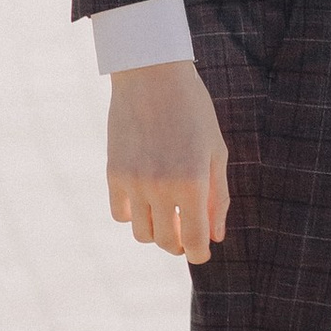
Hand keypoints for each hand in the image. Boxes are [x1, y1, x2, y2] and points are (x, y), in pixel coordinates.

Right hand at [107, 60, 229, 266]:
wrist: (152, 77)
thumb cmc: (194, 111)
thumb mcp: (216, 151)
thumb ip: (217, 197)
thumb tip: (214, 236)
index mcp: (192, 183)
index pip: (194, 240)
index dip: (199, 253)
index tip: (201, 253)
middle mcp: (160, 188)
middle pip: (165, 242)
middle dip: (178, 244)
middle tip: (186, 232)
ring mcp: (133, 183)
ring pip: (141, 233)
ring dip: (155, 231)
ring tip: (167, 214)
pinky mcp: (112, 174)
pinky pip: (119, 214)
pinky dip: (132, 214)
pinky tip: (145, 199)